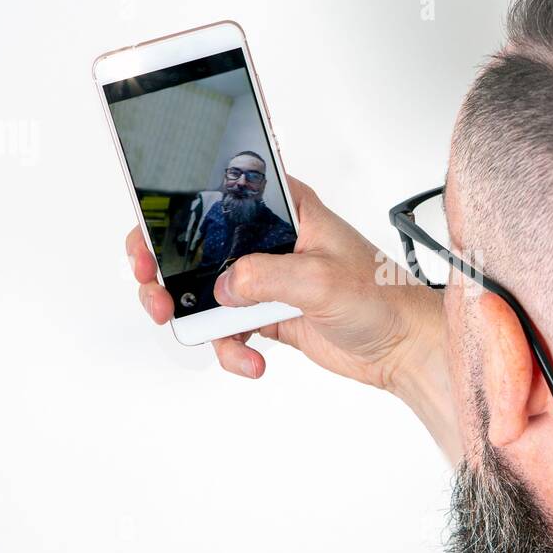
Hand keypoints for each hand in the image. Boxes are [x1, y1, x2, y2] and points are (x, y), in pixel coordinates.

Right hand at [125, 176, 459, 458]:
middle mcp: (268, 238)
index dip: (173, 211)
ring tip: (209, 337)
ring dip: (196, 318)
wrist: (402, 347)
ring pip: (204, 291)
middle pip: (195, 245)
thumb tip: (221, 285)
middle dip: (168, 273)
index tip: (150, 238)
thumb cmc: (382, 297)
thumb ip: (265, 276)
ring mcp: (264, 277)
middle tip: (158, 294)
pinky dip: (231, 348)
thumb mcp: (321, 278)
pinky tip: (252, 359)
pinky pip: (228, 329)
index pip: (216, 194)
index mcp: (283, 206)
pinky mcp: (267, 312)